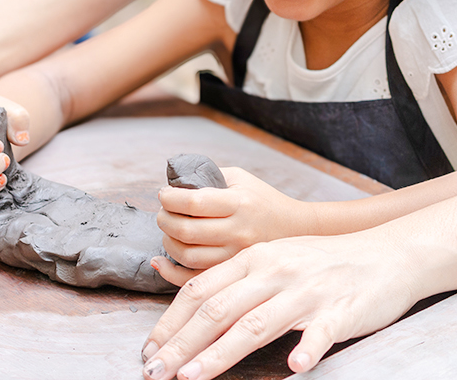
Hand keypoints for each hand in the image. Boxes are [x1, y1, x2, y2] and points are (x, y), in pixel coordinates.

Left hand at [141, 231, 421, 378]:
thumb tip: (194, 310)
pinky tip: (294, 367)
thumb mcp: (277, 259)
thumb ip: (239, 280)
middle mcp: (276, 270)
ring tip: (191, 378)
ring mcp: (309, 291)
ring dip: (219, 354)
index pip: (201, 290)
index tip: (149, 351)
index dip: (170, 323)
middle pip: (218, 309)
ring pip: (256, 324)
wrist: (387, 254)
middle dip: (181, 345)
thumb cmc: (325, 263)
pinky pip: (320, 332)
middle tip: (155, 373)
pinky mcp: (341, 310)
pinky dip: (306, 349)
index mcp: (256, 258)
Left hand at [157, 168, 310, 269]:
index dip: (169, 199)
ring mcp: (235, 255)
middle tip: (163, 213)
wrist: (295, 228)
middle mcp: (237, 231)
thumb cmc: (262, 200)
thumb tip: (173, 183)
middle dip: (164, 220)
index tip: (164, 194)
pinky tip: (161, 260)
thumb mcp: (240, 178)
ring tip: (170, 232)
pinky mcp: (232, 272)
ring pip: (187, 256)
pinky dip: (171, 272)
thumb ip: (208, 177)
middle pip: (186, 231)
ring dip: (167, 243)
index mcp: (239, 203)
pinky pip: (194, 279)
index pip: (193, 202)